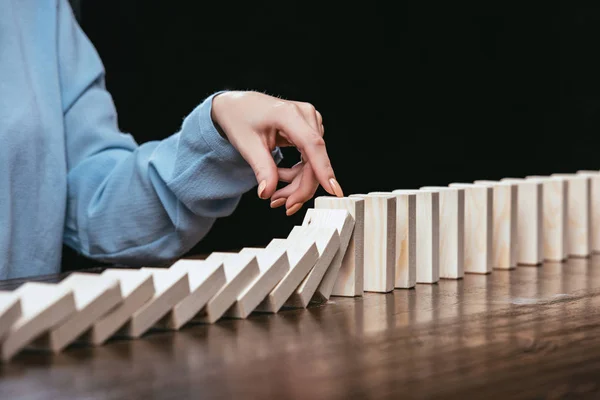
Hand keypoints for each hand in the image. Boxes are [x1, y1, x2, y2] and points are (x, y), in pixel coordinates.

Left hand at [211, 91, 343, 214]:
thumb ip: (262, 168)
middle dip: (300, 187)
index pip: (313, 145)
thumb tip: (268, 192)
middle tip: (281, 204)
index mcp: (289, 114)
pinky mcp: (309, 130)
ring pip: (313, 163)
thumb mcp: (247, 144)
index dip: (323, 169)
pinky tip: (281, 177)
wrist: (237, 105)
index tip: (333, 190)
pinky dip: (297, 173)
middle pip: (314, 160)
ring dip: (297, 183)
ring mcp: (310, 122)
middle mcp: (306, 116)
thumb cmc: (240, 117)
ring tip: (276, 194)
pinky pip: (310, 159)